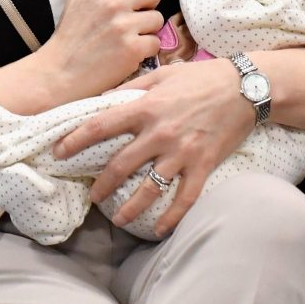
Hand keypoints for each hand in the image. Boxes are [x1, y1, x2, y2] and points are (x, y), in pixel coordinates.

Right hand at [38, 0, 173, 98]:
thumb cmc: (70, 34)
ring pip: (157, 18)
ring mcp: (123, 26)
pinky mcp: (132, 49)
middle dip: (150, 3)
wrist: (59, 73)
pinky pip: (155, 42)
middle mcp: (113, 2)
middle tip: (136, 14)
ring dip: (147, 28)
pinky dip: (145, 49)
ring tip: (128, 36)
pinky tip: (129, 52)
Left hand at [53, 58, 254, 235]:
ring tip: (117, 219)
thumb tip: (106, 98)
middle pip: (120, 164)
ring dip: (130, 207)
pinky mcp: (202, 166)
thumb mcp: (163, 74)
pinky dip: (170, 217)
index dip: (77, 139)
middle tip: (92, 195)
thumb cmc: (201, 78)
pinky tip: (158, 229)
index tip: (60, 151)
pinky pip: (184, 199)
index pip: (102, 125)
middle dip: (102, 184)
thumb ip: (133, 87)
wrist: (244, 88)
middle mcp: (159, 132)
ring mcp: (181, 152)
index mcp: (146, 107)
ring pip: (149, 188)